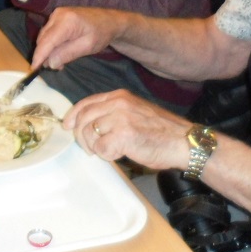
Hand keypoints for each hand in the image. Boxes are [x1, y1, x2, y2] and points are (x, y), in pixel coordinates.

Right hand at [33, 7, 125, 70]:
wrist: (109, 20)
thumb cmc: (101, 33)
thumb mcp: (87, 47)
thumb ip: (67, 54)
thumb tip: (49, 63)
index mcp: (67, 21)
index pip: (47, 41)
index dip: (39, 55)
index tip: (34, 68)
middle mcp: (58, 15)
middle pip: (43, 39)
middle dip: (45, 55)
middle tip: (55, 68)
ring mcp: (56, 14)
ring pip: (44, 36)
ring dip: (48, 50)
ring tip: (59, 61)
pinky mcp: (57, 16)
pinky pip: (48, 32)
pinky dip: (51, 44)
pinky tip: (59, 52)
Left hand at [63, 89, 190, 166]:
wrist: (184, 141)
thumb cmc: (162, 132)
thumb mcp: (136, 111)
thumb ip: (114, 112)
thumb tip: (89, 123)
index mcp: (119, 96)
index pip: (87, 102)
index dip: (73, 115)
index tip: (67, 125)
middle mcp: (118, 104)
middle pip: (83, 119)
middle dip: (81, 136)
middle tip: (90, 148)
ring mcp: (120, 118)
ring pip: (89, 134)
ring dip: (94, 147)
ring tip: (108, 151)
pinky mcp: (123, 135)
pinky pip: (100, 148)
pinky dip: (106, 155)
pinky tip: (118, 154)